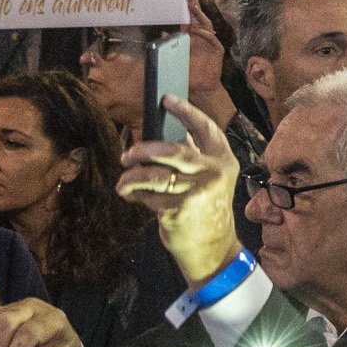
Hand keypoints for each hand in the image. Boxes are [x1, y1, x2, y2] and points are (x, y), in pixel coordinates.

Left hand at [118, 96, 242, 284]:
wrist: (213, 246)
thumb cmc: (206, 208)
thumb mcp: (212, 178)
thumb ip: (195, 156)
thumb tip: (162, 134)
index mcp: (223, 160)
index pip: (206, 128)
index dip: (186, 111)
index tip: (166, 100)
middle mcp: (213, 173)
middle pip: (173, 151)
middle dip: (144, 149)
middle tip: (127, 154)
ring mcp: (196, 192)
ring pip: (154, 175)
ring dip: (131, 177)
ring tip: (123, 182)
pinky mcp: (179, 210)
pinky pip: (148, 196)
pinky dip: (135, 195)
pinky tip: (133, 196)